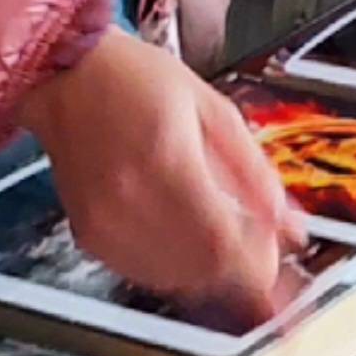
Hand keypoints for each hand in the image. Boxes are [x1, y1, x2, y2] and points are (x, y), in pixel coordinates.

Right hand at [18, 30, 299, 323]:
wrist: (65, 75)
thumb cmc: (136, 79)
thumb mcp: (212, 109)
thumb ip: (255, 171)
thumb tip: (290, 224)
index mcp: (167, 162)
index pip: (222, 244)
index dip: (258, 264)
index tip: (277, 258)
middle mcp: (130, 200)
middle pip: (203, 270)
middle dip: (240, 267)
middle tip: (256, 242)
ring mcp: (105, 223)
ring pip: (176, 280)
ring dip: (209, 271)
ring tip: (219, 232)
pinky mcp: (89, 235)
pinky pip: (144, 274)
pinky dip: (174, 268)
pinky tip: (182, 237)